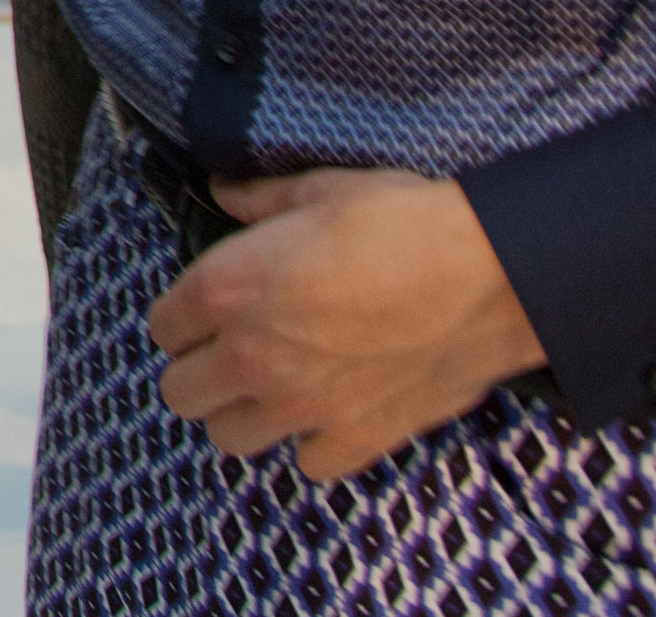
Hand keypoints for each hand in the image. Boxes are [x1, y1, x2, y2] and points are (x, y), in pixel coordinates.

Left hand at [148, 168, 549, 482]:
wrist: (492, 274)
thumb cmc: (406, 223)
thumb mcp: (322, 191)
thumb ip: (260, 200)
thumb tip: (225, 193)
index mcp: (230, 288)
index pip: (163, 328)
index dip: (181, 317)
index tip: (202, 312)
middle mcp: (253, 355)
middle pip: (180, 394)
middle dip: (197, 371)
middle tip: (228, 351)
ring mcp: (303, 406)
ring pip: (229, 438)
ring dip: (243, 413)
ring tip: (271, 386)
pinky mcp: (356, 439)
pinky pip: (306, 464)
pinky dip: (312, 443)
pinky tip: (330, 410)